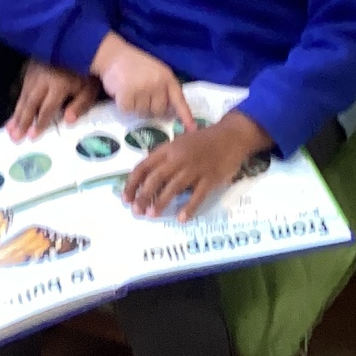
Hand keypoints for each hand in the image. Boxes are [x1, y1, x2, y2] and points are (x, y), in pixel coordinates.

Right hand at [8, 62, 102, 139]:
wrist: (78, 45)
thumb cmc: (86, 72)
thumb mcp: (89, 89)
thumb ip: (80, 106)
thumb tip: (68, 121)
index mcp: (58, 85)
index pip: (47, 108)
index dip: (40, 123)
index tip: (32, 136)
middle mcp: (43, 79)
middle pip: (30, 103)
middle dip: (22, 121)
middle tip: (14, 137)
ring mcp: (34, 73)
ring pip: (23, 97)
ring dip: (16, 114)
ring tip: (10, 129)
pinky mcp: (30, 69)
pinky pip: (22, 89)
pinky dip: (18, 103)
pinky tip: (14, 114)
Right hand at [91, 34, 195, 128]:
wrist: (114, 54)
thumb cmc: (136, 65)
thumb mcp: (156, 72)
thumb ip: (164, 89)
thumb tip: (169, 113)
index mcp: (167, 78)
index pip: (179, 100)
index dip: (186, 116)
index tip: (192, 129)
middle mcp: (157, 83)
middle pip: (158, 111)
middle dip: (149, 107)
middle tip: (140, 95)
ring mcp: (142, 88)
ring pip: (142, 113)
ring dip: (135, 106)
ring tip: (130, 91)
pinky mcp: (127, 93)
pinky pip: (127, 111)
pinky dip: (123, 105)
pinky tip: (121, 93)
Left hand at [124, 113, 272, 221]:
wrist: (230, 136)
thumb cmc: (202, 141)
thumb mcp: (178, 143)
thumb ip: (164, 158)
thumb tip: (146, 178)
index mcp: (168, 149)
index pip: (143, 166)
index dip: (132, 183)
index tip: (126, 198)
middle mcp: (178, 158)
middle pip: (155, 179)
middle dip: (143, 196)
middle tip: (136, 211)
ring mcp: (194, 169)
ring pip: (173, 188)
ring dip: (161, 202)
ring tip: (151, 215)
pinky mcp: (210, 178)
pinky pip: (197, 196)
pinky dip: (189, 208)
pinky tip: (181, 218)